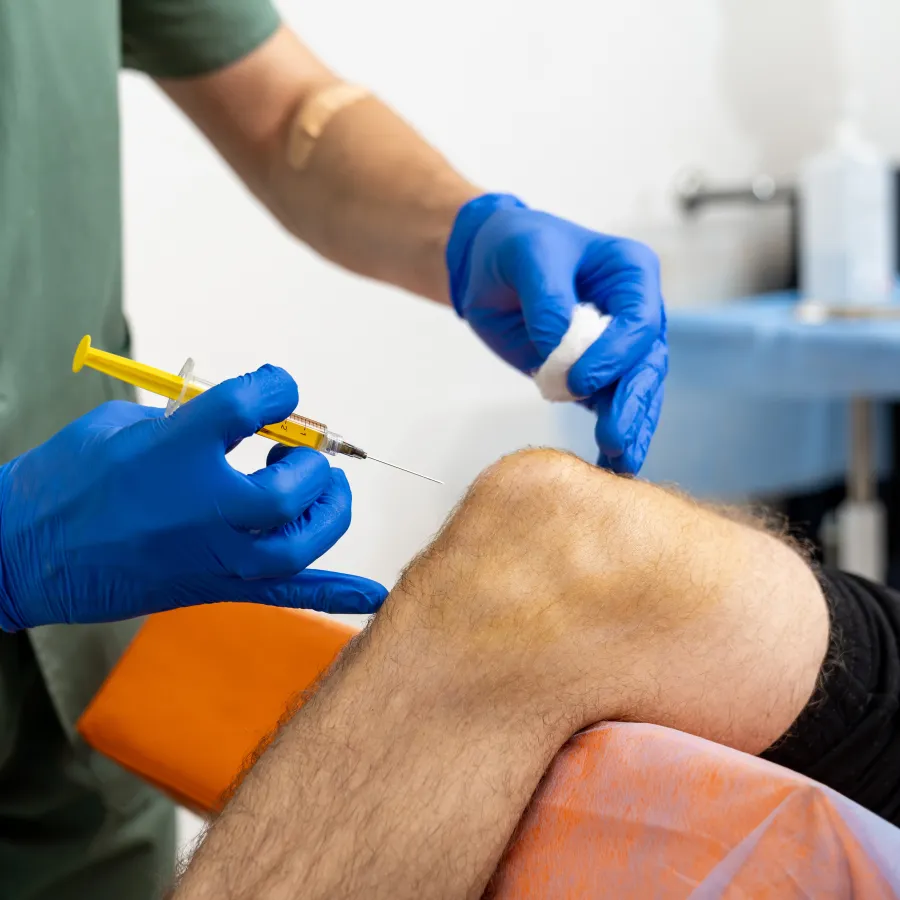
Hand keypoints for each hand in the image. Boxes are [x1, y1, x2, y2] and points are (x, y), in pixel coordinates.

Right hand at [0, 366, 386, 629]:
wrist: (21, 553)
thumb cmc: (64, 480)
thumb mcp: (123, 425)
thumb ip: (189, 418)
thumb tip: (237, 417)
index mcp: (176, 450)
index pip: (255, 404)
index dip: (278, 388)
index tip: (276, 390)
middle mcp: (203, 507)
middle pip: (291, 488)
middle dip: (310, 463)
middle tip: (296, 452)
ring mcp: (212, 555)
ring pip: (299, 541)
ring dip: (326, 511)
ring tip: (318, 490)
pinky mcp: (213, 588)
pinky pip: (285, 597)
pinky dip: (333, 595)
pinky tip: (373, 595)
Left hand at [447, 194, 666, 473]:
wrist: (488, 266)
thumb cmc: (514, 246)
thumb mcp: (527, 256)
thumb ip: (547, 298)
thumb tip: (560, 347)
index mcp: (631, 274)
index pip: (639, 321)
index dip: (614, 355)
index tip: (579, 380)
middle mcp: (635, 313)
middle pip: (646, 364)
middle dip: (633, 404)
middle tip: (616, 439)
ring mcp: (617, 348)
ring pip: (634, 392)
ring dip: (629, 427)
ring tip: (620, 462)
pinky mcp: (592, 376)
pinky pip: (609, 407)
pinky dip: (612, 435)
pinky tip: (610, 465)